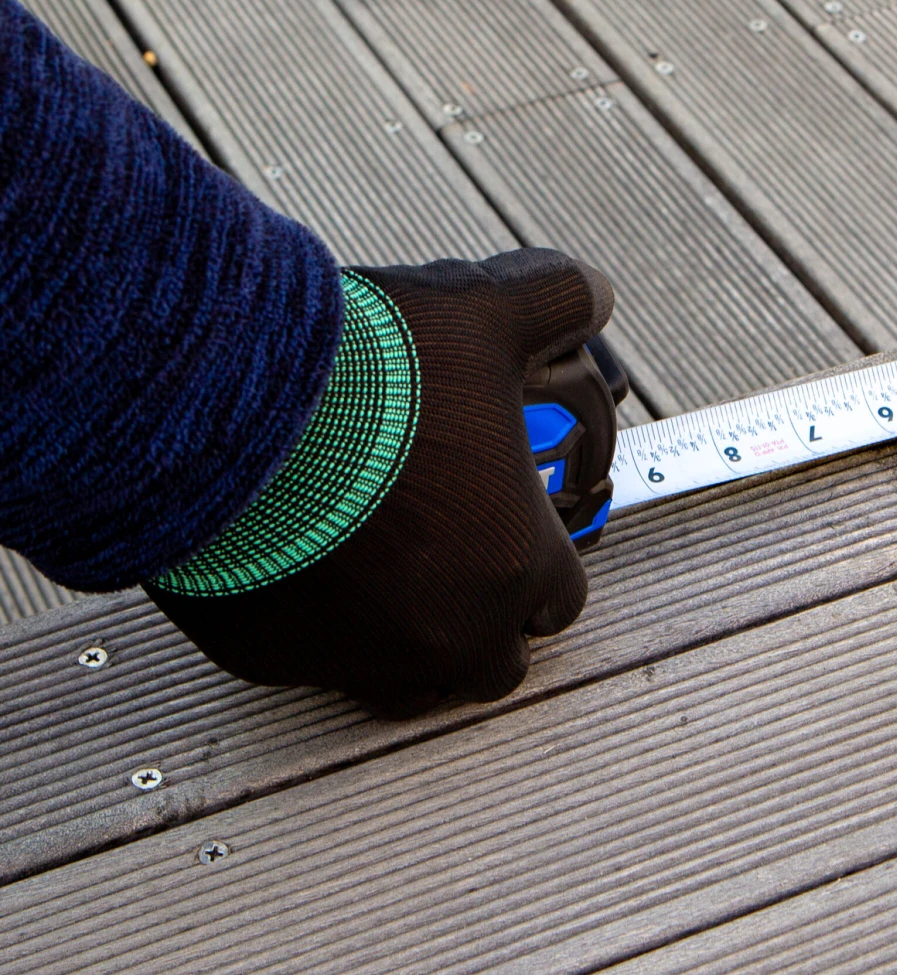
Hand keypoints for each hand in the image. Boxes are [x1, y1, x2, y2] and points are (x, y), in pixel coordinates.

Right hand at [146, 248, 613, 714]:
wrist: (224, 406)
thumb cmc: (369, 372)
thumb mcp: (489, 314)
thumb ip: (559, 303)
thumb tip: (593, 295)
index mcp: (514, 562)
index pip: (562, 597)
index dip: (543, 559)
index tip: (513, 526)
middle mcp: (448, 631)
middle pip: (495, 656)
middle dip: (485, 610)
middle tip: (452, 547)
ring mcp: (361, 657)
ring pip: (411, 679)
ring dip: (413, 634)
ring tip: (388, 563)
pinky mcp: (277, 659)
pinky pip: (316, 662)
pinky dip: (322, 624)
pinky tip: (307, 559)